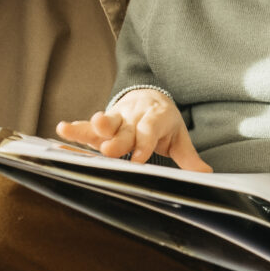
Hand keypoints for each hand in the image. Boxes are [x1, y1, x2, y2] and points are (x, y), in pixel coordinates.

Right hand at [57, 87, 212, 170]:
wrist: (150, 95)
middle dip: (117, 140)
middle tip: (109, 150)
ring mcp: (117, 118)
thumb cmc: (164, 122)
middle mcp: (134, 117)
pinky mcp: (102, 124)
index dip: (144, 144)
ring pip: (105, 123)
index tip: (139, 159)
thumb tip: (207, 175)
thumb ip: (188, 157)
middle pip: (125, 129)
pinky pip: (88, 127)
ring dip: (95, 127)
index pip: (150, 132)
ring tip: (82, 128)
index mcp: (155, 118)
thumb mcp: (178, 137)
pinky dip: (76, 128)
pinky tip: (62, 129)